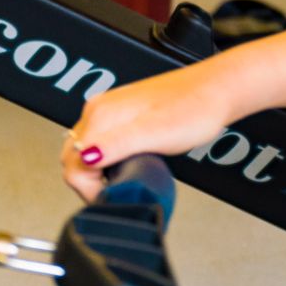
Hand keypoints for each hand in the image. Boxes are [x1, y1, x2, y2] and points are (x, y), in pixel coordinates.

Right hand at [61, 66, 236, 201]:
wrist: (213, 91)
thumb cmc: (193, 111)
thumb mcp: (155, 134)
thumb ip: (117, 146)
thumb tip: (86, 158)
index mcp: (101, 115)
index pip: (72, 163)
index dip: (89, 188)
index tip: (112, 193)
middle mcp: (98, 109)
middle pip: (71, 157)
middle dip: (87, 181)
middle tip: (116, 189)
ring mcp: (107, 109)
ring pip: (82, 149)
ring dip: (95, 170)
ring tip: (123, 176)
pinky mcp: (118, 112)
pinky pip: (97, 141)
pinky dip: (104, 158)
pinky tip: (126, 161)